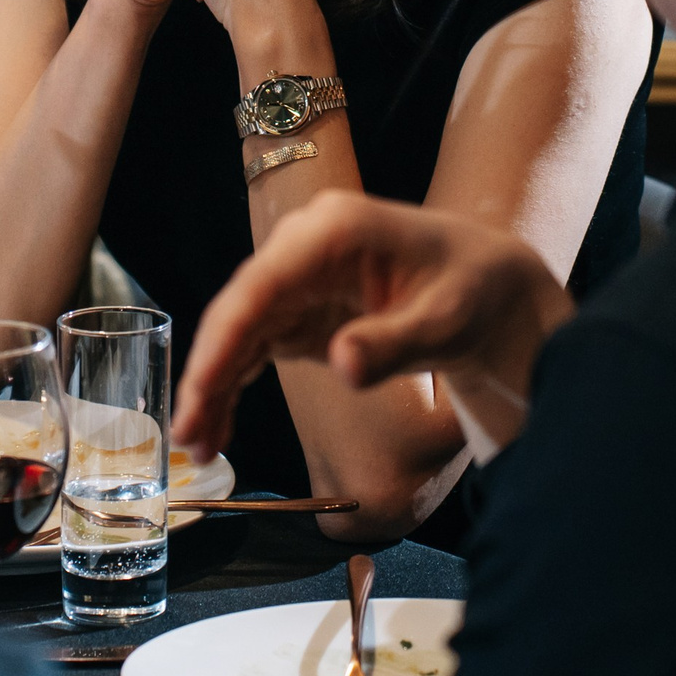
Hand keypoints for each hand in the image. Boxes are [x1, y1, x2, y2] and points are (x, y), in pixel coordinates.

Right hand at [172, 191, 574, 460]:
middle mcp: (304, 244)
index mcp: (335, 231)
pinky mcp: (300, 306)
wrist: (490, 289)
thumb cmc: (473, 292)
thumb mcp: (446, 321)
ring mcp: (298, 275)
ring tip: (196, 444)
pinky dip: (236, 385)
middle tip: (186, 433)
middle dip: (209, 372)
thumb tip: (342, 365)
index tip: (199, 388)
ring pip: (239, 331)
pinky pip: (256, 345)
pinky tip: (218, 427)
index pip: (262, 284)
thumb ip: (393, 344)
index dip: (224, 338)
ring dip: (215, 386)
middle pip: (240, 309)